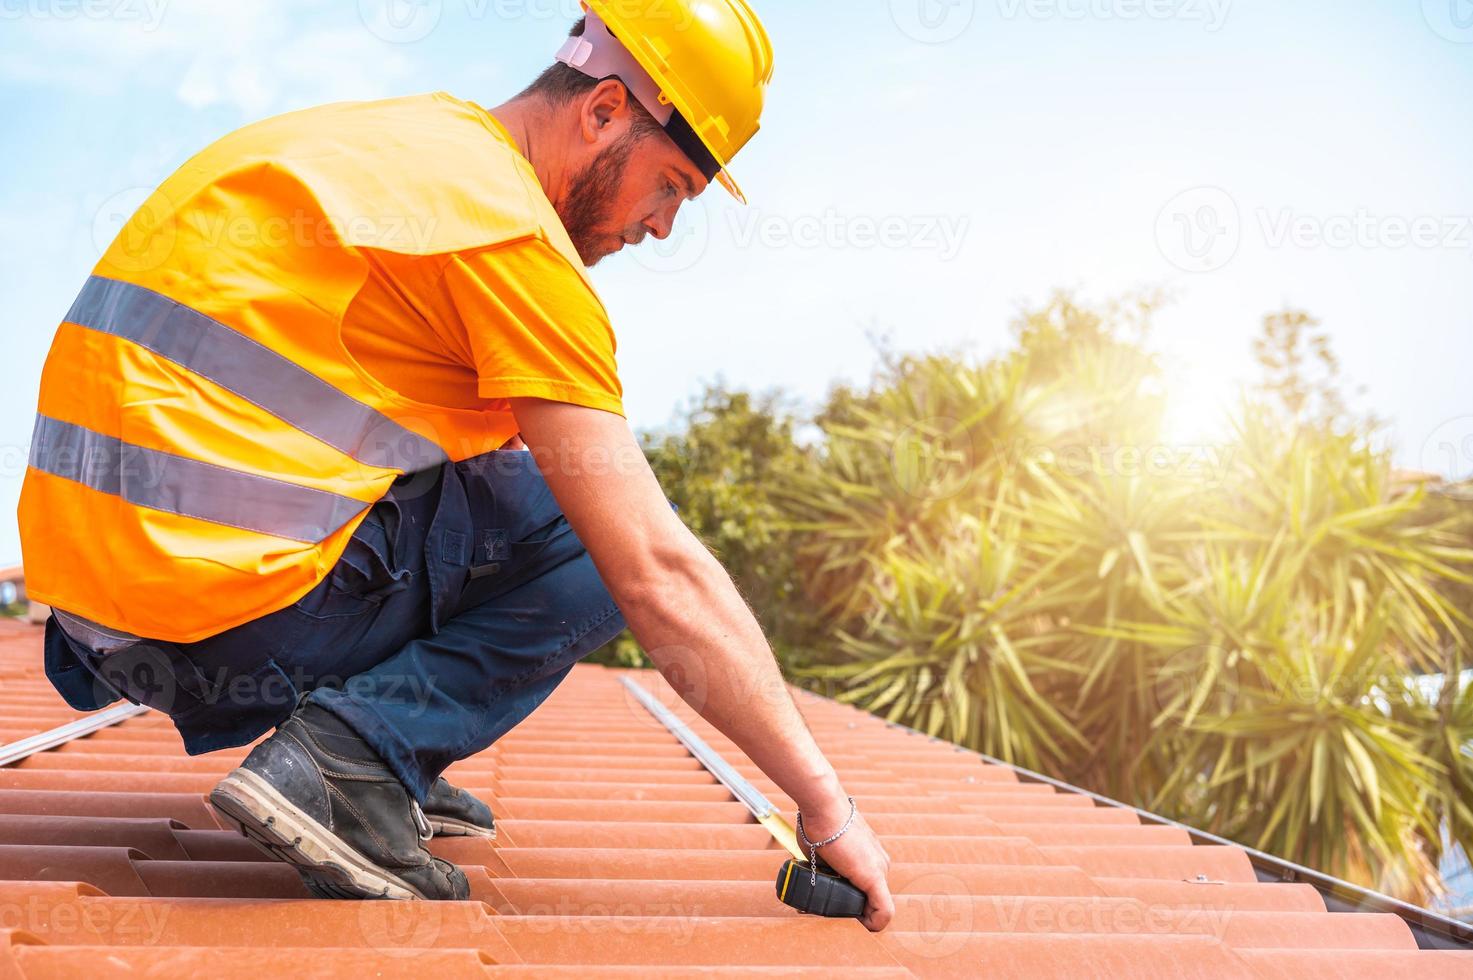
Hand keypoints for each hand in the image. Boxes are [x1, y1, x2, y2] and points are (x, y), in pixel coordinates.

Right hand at [800, 800, 893, 930]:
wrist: (823, 806)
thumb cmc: (817, 821)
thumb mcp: (821, 848)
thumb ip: (823, 863)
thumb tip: (810, 873)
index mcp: (868, 856)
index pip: (864, 886)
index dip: (848, 899)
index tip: (828, 903)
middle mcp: (879, 863)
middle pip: (869, 898)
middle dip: (850, 910)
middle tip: (826, 914)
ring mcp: (879, 869)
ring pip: (875, 906)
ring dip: (858, 917)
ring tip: (834, 919)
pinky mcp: (874, 877)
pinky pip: (883, 911)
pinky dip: (874, 924)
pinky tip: (864, 929)